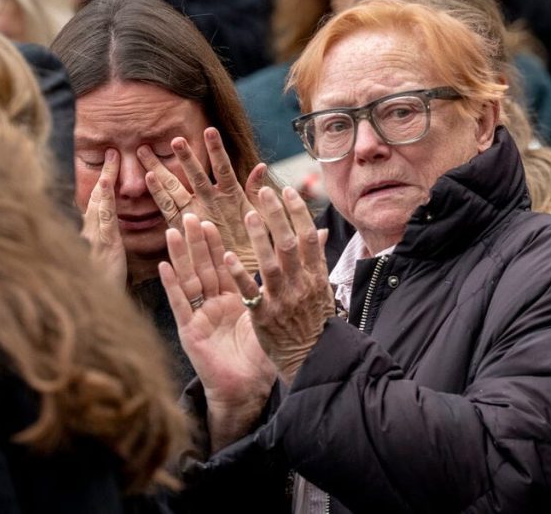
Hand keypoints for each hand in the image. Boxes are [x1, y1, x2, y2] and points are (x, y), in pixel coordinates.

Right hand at [81, 149, 126, 287]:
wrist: (89, 312)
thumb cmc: (101, 292)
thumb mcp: (106, 266)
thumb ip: (107, 247)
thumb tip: (108, 234)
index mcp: (96, 237)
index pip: (100, 204)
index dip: (105, 183)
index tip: (111, 163)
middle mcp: (90, 234)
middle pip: (97, 198)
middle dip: (104, 174)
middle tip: (111, 151)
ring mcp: (93, 239)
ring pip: (99, 204)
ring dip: (105, 180)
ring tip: (111, 158)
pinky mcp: (101, 248)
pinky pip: (103, 220)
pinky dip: (103, 201)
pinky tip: (107, 186)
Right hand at [139, 127, 264, 272]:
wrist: (244, 268)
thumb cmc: (255, 241)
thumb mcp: (261, 215)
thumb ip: (257, 192)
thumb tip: (261, 166)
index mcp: (230, 194)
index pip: (223, 167)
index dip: (216, 150)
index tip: (210, 130)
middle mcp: (209, 199)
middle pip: (194, 174)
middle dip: (183, 157)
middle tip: (174, 139)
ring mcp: (195, 211)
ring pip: (175, 186)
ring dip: (161, 169)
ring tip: (146, 151)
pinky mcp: (183, 226)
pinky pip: (169, 208)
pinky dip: (159, 194)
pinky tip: (150, 178)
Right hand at [158, 214, 275, 450]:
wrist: (246, 389)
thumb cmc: (260, 355)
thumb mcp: (273, 315)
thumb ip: (287, 284)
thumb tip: (311, 257)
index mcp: (233, 298)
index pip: (224, 264)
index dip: (219, 242)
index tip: (216, 217)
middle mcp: (213, 304)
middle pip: (205, 266)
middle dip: (198, 241)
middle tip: (193, 214)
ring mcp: (199, 316)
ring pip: (189, 279)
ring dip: (181, 254)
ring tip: (175, 230)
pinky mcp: (190, 331)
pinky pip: (181, 305)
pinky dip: (172, 285)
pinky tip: (164, 266)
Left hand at [226, 186, 333, 385]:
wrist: (312, 360)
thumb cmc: (314, 324)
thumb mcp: (322, 290)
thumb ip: (316, 261)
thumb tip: (321, 232)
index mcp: (316, 277)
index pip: (309, 237)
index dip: (297, 212)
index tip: (286, 191)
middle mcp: (301, 285)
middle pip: (289, 243)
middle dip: (277, 215)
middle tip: (265, 192)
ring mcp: (283, 301)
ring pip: (270, 263)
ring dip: (258, 237)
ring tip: (247, 214)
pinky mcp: (264, 317)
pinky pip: (251, 292)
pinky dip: (239, 273)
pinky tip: (227, 256)